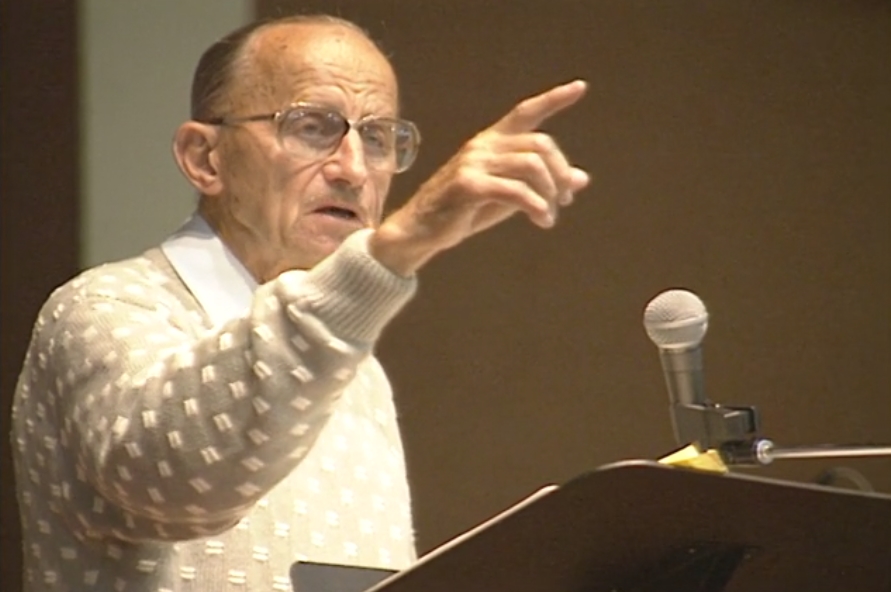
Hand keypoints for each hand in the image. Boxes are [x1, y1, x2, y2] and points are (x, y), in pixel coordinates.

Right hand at [369, 79, 590, 275]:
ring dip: (550, 192)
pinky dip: (536, 206)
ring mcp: (474, 163)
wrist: (421, 231)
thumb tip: (582, 180)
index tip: (580, 88)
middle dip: (560, 172)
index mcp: (491, 141)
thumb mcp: (508, 196)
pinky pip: (516, 191)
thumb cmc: (464, 211)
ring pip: (531, 165)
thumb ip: (541, 184)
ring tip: (549, 215)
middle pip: (540, 144)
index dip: (553, 99)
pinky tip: (542, 220)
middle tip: (564, 199)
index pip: (525, 112)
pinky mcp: (469, 185)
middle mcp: (483, 145)